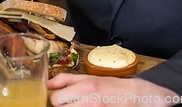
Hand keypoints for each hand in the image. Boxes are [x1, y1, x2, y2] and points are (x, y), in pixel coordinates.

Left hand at [48, 73, 179, 105]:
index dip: (57, 100)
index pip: (56, 99)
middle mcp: (88, 101)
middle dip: (63, 106)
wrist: (134, 96)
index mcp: (85, 86)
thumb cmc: (110, 86)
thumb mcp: (89, 77)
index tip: (62, 98)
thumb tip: (48, 84)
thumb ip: (67, 80)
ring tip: (80, 105)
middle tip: (71, 103)